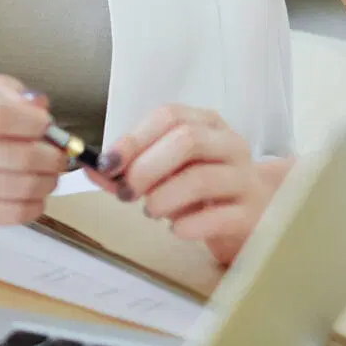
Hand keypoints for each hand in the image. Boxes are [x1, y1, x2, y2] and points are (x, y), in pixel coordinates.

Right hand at [0, 75, 64, 229]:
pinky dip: (33, 206)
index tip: (47, 125)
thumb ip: (0, 89)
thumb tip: (40, 105)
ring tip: (50, 176)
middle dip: (51, 157)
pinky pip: (7, 214)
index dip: (34, 122)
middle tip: (59, 156)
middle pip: (15, 156)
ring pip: (17, 188)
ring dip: (47, 182)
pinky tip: (36, 197)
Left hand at [94, 105, 289, 265]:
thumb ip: (127, 168)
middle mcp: (230, 144)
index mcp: (207, 123)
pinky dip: (188, 224)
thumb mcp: (166, 170)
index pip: (169, 116)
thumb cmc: (201, 188)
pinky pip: (218, 217)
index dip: (134, 138)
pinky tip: (176, 229)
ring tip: (151, 210)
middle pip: (187, 140)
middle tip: (127, 192)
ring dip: (163, 197)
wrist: (254, 214)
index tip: (108, 164)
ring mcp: (246, 179)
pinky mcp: (252, 214)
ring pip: (201, 178)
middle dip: (147, 167)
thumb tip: (90, 166)